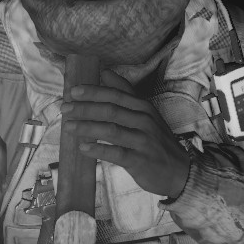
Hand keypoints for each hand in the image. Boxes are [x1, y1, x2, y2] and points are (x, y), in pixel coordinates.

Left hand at [64, 83, 194, 198]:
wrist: (179, 170)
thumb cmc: (156, 141)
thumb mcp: (146, 113)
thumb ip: (126, 93)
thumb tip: (105, 72)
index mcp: (144, 107)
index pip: (115, 95)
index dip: (93, 92)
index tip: (73, 91)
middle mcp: (145, 121)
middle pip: (111, 110)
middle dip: (84, 108)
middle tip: (64, 108)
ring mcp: (143, 141)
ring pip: (111, 130)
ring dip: (87, 128)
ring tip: (68, 127)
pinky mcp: (140, 161)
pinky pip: (116, 153)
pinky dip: (98, 150)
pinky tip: (83, 148)